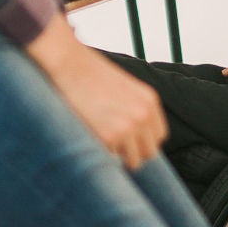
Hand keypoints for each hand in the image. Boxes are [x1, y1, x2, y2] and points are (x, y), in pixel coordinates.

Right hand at [27, 21, 165, 169]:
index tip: (129, 143)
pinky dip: (101, 153)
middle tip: (113, 146)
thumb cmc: (89, 74)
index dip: (143, 143)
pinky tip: (90, 136)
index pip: (159, 137)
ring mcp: (127, 127)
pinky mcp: (109, 136)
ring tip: (101, 141)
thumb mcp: (123, 88)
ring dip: (118, 157)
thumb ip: (133, 109)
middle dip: (132, 154)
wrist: (69, 64)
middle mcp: (143, 115)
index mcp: (149, 101)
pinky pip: (110, 159)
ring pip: (133, 162)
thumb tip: (134, 134)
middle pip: (149, 153)